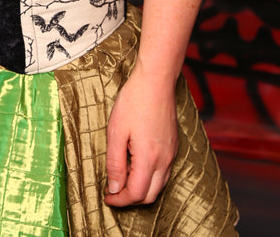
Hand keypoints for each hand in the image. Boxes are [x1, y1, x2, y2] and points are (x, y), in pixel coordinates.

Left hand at [104, 62, 178, 206]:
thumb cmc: (134, 101)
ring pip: (159, 185)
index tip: (107, 196)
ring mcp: (171, 153)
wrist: (156, 80)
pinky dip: (150, 177)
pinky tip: (136, 165)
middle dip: (131, 199)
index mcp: (149, 158)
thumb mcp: (116, 131)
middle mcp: (164, 160)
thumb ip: (115, 163)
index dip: (120, 200)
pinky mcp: (173, 145)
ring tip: (123, 178)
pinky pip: (164, 172)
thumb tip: (114, 188)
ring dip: (142, 189)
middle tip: (113, 191)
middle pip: (150, 195)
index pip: (136, 194)